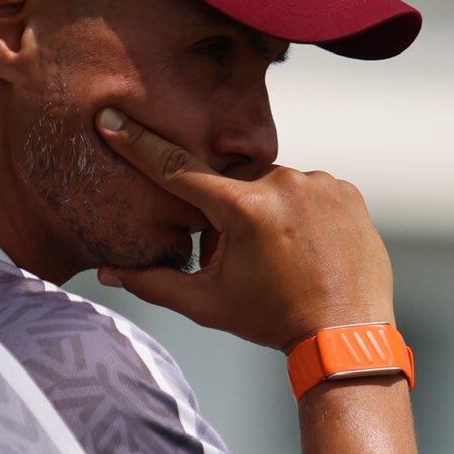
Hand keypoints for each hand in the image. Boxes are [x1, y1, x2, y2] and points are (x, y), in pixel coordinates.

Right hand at [94, 108, 393, 350]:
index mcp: (244, 209)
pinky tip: (307, 247)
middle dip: (228, 211)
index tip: (112, 118)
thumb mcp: (207, 304)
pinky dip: (299, 212)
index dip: (140, 144)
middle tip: (245, 255)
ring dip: (266, 210)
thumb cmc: (272, 320)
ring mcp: (319, 184)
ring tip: (282, 255)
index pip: (178, 168)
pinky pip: (307, 189)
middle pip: (233, 182)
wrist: (347, 335)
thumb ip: (154, 282)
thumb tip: (107, 272)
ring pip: (272, 185)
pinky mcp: (345, 190)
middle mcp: (283, 183)